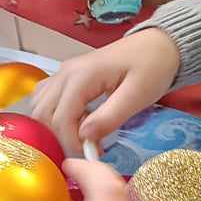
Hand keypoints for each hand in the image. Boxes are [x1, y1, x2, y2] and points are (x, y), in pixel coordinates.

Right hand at [30, 28, 180, 155]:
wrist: (159, 44)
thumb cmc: (153, 67)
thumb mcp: (138, 95)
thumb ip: (110, 117)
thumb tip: (84, 138)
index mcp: (82, 76)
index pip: (60, 118)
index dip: (71, 143)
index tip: (91, 156)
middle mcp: (66, 72)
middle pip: (43, 114)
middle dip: (60, 137)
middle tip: (87, 149)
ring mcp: (65, 73)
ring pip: (41, 107)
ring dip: (56, 127)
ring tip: (85, 135)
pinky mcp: (68, 76)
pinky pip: (48, 99)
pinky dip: (56, 115)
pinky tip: (79, 121)